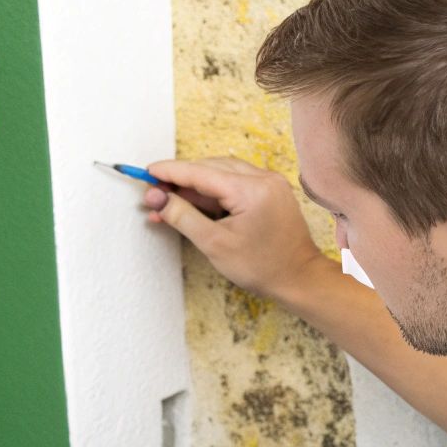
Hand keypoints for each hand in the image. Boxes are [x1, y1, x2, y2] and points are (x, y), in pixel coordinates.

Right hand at [142, 157, 334, 301]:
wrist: (299, 279)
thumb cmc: (261, 267)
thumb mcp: (214, 244)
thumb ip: (182, 216)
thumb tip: (157, 197)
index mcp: (251, 190)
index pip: (200, 172)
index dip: (170, 171)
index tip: (146, 172)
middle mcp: (263, 178)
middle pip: (210, 168)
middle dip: (180, 180)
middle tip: (154, 194)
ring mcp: (269, 182)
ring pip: (222, 173)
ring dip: (195, 186)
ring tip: (170, 202)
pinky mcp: (270, 190)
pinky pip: (235, 182)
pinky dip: (213, 191)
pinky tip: (195, 205)